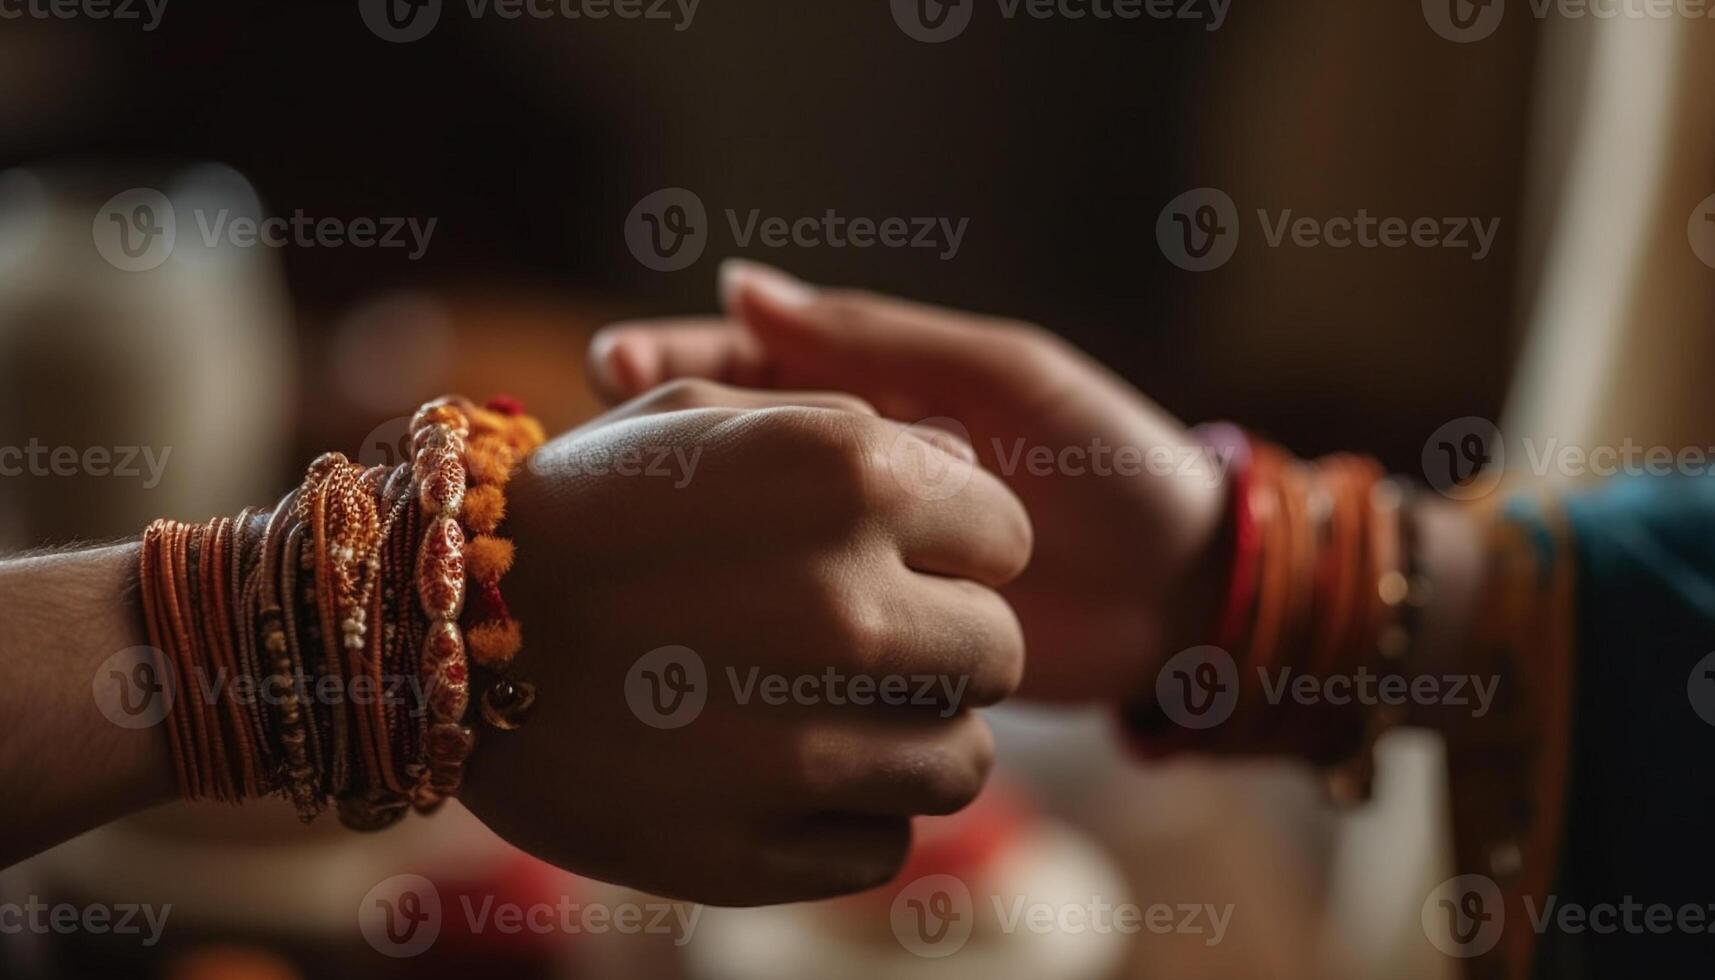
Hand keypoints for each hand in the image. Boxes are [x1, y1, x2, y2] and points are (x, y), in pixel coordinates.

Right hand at [459, 379, 1031, 905]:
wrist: (425, 634)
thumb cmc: (580, 503)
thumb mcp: (701, 414)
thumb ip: (850, 423)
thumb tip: (961, 472)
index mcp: (848, 476)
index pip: (1008, 535)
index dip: (964, 548)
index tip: (915, 559)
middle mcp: (844, 606)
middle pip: (996, 654)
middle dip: (950, 645)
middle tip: (873, 642)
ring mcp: (801, 744)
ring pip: (961, 763)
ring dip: (917, 740)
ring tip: (836, 710)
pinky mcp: (756, 853)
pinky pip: (883, 845)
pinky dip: (848, 817)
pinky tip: (778, 773)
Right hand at [587, 261, 1228, 701]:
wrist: (1189, 593)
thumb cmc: (1111, 462)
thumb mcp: (1001, 378)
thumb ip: (881, 340)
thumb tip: (738, 286)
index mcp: (875, 409)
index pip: (751, 371)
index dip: (677, 363)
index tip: (611, 368)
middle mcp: (850, 495)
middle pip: (729, 465)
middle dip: (664, 458)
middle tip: (596, 457)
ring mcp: (854, 577)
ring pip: (745, 551)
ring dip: (691, 542)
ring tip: (627, 537)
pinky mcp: (870, 655)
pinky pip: (791, 636)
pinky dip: (743, 629)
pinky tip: (691, 633)